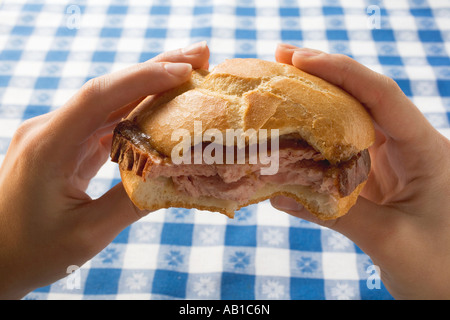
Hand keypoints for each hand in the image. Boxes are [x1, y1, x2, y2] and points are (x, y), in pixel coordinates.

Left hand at [0, 41, 209, 298]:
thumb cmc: (31, 252)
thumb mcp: (87, 233)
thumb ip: (134, 202)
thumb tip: (178, 179)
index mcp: (47, 147)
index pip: (98, 98)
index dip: (144, 78)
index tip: (185, 70)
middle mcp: (49, 132)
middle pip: (107, 91)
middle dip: (155, 70)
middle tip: (199, 56)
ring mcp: (56, 137)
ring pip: (109, 105)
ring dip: (150, 89)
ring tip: (190, 77)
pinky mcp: (64, 148)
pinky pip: (105, 125)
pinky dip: (137, 115)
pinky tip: (162, 110)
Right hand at [272, 44, 449, 299]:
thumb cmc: (443, 270)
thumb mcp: (391, 240)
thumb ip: (335, 214)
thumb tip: (278, 194)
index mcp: (427, 151)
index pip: (384, 96)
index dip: (342, 72)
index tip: (301, 59)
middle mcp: (409, 147)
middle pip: (365, 98)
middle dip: (324, 76)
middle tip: (281, 60)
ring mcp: (392, 162)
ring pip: (351, 121)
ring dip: (317, 104)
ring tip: (281, 85)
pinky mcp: (377, 178)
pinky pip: (343, 151)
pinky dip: (316, 141)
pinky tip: (292, 134)